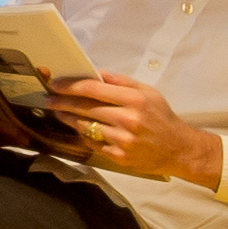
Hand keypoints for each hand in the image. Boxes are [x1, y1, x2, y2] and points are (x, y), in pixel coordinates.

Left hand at [45, 75, 222, 186]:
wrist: (178, 149)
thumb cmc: (162, 117)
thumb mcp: (148, 92)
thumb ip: (121, 82)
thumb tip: (97, 72)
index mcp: (135, 100)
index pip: (93, 89)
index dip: (70, 86)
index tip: (56, 84)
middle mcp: (128, 120)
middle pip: (85, 108)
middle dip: (62, 102)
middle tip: (49, 99)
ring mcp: (122, 140)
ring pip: (85, 126)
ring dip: (68, 118)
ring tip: (59, 112)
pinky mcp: (119, 157)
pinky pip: (93, 143)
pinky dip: (84, 135)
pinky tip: (79, 128)